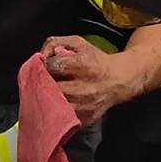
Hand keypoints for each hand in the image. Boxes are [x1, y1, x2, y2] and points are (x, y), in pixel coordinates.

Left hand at [43, 34, 160, 126]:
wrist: (119, 80)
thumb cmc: (95, 60)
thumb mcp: (78, 43)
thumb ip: (55, 42)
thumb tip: (41, 55)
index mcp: (83, 66)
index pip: (52, 66)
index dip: (44, 66)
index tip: (44, 67)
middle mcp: (84, 88)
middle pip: (50, 89)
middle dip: (42, 84)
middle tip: (42, 82)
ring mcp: (85, 106)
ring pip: (55, 107)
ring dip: (47, 101)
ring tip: (48, 94)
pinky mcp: (86, 119)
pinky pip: (64, 119)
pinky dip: (57, 113)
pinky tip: (57, 105)